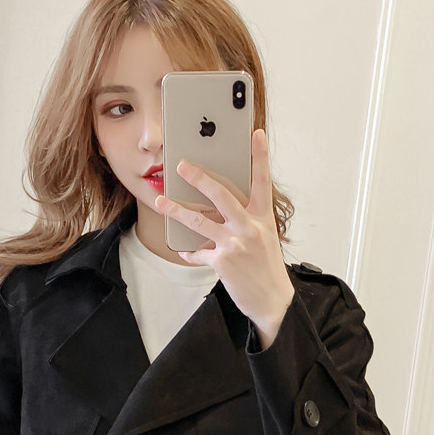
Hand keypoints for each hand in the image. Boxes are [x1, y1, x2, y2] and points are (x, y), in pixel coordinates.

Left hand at [154, 129, 294, 347]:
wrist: (273, 300)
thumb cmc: (266, 268)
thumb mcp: (264, 238)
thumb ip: (246, 220)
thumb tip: (220, 210)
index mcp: (263, 218)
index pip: (262, 181)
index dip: (260, 156)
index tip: (255, 134)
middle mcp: (250, 227)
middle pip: (221, 195)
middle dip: (199, 178)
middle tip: (181, 165)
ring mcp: (235, 244)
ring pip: (200, 221)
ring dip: (176, 211)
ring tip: (161, 202)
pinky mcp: (222, 261)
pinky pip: (198, 252)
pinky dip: (191, 252)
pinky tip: (187, 252)